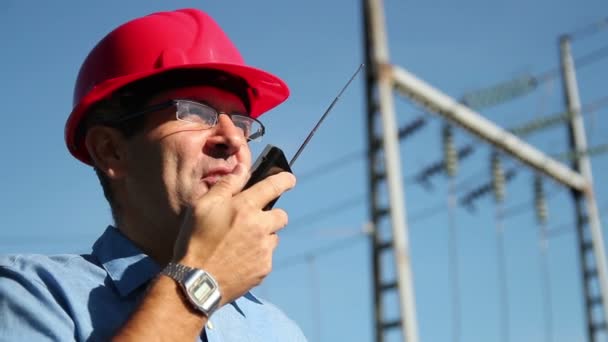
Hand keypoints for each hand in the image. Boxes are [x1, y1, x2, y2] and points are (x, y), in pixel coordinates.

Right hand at [172, 163, 295, 305]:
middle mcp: (259, 226)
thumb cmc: (195, 240)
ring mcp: (264, 249)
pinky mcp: (264, 268)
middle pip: (281, 215)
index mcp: (245, 207)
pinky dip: (257, 256)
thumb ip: (226, 185)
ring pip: (273, 237)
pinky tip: (238, 259)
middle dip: (271, 216)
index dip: (285, 180)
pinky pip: (267, 257)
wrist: (195, 281)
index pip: (274, 186)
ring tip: (239, 244)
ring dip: (263, 237)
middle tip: (252, 222)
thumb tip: (242, 168)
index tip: (289, 180)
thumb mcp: (203, 206)